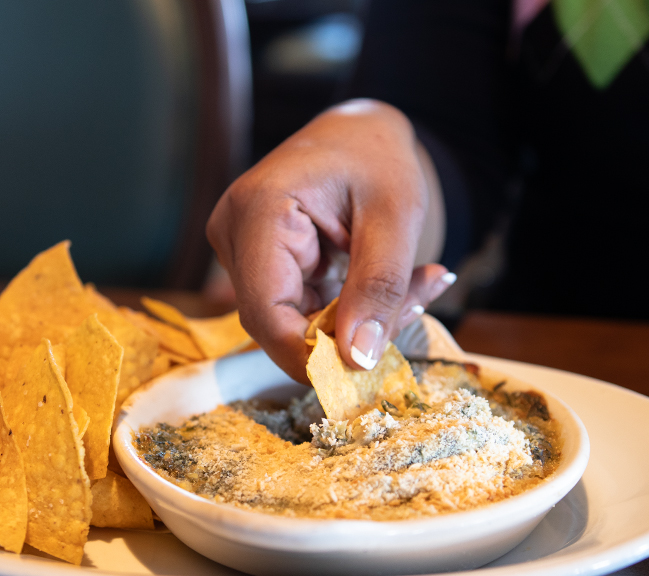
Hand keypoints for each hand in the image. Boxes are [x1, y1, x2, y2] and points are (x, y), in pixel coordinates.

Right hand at [206, 99, 454, 382]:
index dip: (310, 354)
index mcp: (258, 210)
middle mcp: (232, 232)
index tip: (369, 370)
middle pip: (275, 321)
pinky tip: (386, 289)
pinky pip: (293, 310)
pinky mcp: (253, 263)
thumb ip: (380, 287)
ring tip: (414, 288)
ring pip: (287, 321)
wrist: (357, 131)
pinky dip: (343, 312)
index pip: (266, 312)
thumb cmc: (376, 157)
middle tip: (417, 305)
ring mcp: (237, 249)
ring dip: (351, 324)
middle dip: (343, 336)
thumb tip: (358, 361)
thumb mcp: (396, 216)